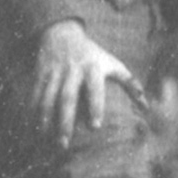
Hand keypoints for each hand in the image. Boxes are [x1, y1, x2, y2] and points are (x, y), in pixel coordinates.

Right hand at [34, 20, 134, 146]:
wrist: (62, 33)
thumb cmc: (93, 54)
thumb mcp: (112, 63)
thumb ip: (130, 83)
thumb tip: (146, 106)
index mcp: (92, 67)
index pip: (94, 88)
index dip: (95, 106)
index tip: (95, 127)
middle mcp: (72, 70)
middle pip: (67, 98)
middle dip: (65, 121)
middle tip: (64, 144)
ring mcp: (54, 72)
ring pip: (47, 98)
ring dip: (45, 120)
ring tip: (45, 140)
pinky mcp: (40, 73)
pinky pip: (34, 94)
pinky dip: (31, 111)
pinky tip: (31, 127)